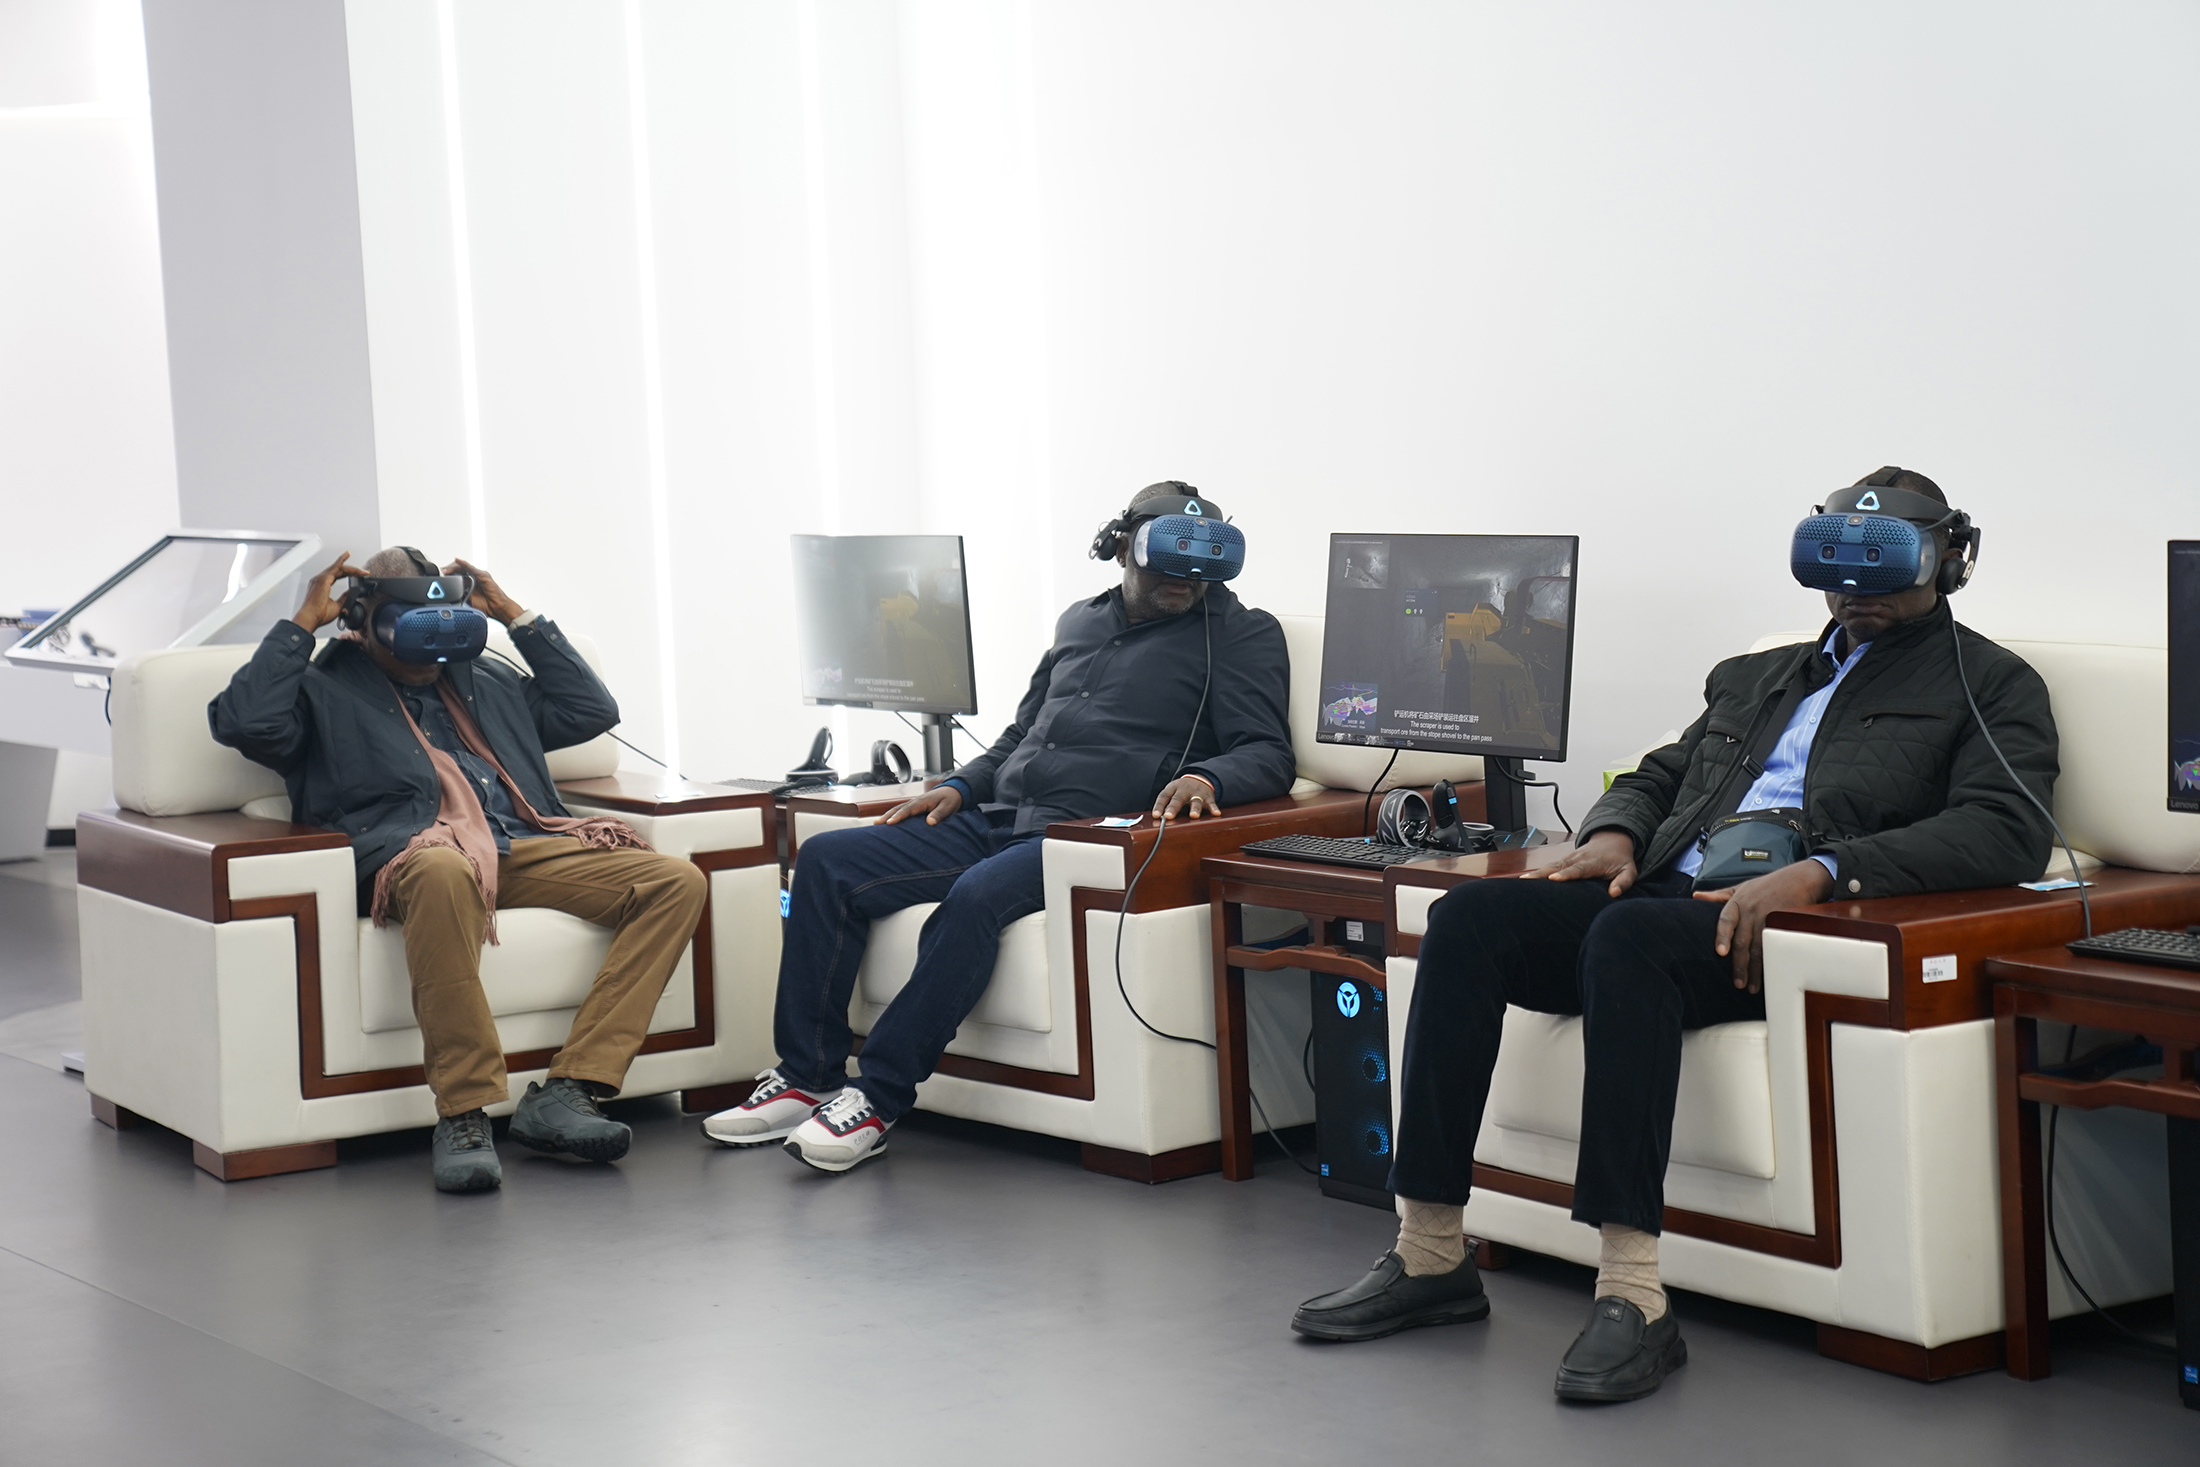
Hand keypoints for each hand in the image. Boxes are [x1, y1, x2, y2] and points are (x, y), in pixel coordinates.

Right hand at [291, 551, 369, 632]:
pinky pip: (334, 567)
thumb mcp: (338, 606)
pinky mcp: (323, 579)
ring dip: (352, 568)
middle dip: (352, 570)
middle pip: (338, 570)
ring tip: (363, 571)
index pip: (337, 575)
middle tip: (365, 573)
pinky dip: (341, 561)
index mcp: (321, 586)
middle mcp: (319, 580)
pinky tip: (347, 556)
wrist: (311, 618)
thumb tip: (351, 592)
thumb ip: (344, 597)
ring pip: (338, 568)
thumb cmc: (320, 615)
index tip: (359, 575)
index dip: (348, 574)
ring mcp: (320, 578)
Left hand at [442, 557, 525, 624]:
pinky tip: (458, 561)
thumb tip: (445, 596)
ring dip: (453, 567)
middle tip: (440, 573)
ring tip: (446, 570)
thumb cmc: (486, 605)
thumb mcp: (466, 601)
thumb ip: (458, 595)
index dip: (447, 574)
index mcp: (468, 583)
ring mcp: (478, 575)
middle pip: (458, 569)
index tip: (439, 577)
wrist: (497, 608)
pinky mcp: (483, 575)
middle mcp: (473, 577)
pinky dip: (464, 564)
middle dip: (448, 570)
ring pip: (463, 567)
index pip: (455, 574)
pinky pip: (472, 568)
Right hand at [883, 784, 962, 825]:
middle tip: (876, 824)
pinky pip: (902, 811)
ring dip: (887, 815)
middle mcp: (916, 801)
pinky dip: (893, 815)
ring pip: (898, 809)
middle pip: (898, 808)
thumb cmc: (950, 799)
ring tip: (877, 824)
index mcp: (922, 801)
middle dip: (887, 816)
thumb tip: (929, 822)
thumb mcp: (948, 807)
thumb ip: (939, 814)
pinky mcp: (915, 807)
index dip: (898, 816)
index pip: (907, 809)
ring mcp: (914, 803)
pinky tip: (887, 822)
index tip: (889, 823)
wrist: (953, 792)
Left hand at [1153, 774, 1218, 821]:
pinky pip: (1211, 803)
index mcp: (1173, 788)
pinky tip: (1216, 813)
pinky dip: (1214, 808)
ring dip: (1195, 809)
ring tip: (1193, 816)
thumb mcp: (1172, 793)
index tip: (1156, 815)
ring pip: (1195, 801)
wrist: (1199, 778)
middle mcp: (1184, 790)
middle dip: (1173, 808)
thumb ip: (1166, 804)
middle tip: (1168, 816)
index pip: (1164, 796)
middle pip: (1178, 799)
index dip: (1159, 806)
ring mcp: (1197, 793)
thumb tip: (1157, 819)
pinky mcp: (1208, 797)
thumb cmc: (1181, 791)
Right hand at [1528, 828, 1638, 897]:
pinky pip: (1549, 866)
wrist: (1613, 840)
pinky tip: (1526, 879)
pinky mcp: (1564, 860)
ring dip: (1536, 872)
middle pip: (1557, 866)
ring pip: (1550, 865)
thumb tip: (1613, 893)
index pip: (1577, 869)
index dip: (1565, 874)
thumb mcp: (1629, 871)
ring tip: (1521, 881)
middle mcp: (1578, 858)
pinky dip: (1537, 872)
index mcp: (1593, 863)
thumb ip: (1623, 882)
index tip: (1553, 878)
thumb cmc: (1620, 859)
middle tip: (1526, 880)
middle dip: (1541, 873)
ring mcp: (1569, 858)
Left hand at [1693, 859, 1836, 993]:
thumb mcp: (1741, 887)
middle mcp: (1752, 911)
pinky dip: (1772, 963)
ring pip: (1759, 949)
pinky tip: (1770, 975)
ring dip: (1756, 970)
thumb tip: (1697, 897)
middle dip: (1740, 965)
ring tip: (1752, 986)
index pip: (1726, 920)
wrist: (1801, 879)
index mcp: (1738, 902)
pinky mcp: (1784, 926)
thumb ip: (1719, 896)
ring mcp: (1769, 919)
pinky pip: (1776, 948)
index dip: (1723, 936)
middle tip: (1738, 984)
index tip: (1721, 952)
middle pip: (1743, 941)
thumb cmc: (1768, 885)